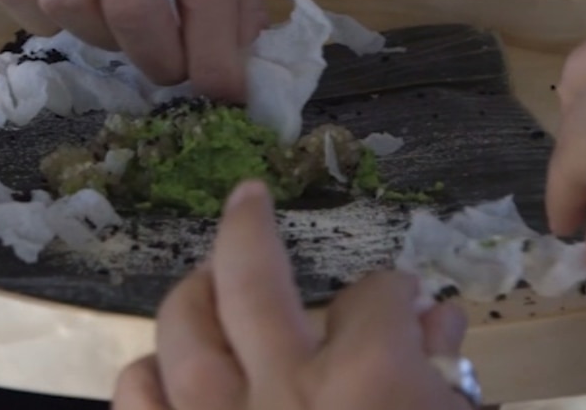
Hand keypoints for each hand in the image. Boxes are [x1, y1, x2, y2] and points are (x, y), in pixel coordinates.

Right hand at [0, 0, 266, 101]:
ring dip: (104, 39)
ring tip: (129, 26)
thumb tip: (234, 64)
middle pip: (128, 8)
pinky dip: (45, 19)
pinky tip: (79, 4)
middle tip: (175, 70)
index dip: (214, 56)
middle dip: (159, 61)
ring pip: (67, 5)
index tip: (223, 95)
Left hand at [113, 180, 470, 409]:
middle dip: (250, 224)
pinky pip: (139, 401)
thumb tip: (436, 317)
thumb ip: (447, 373)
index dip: (395, 293)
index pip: (380, 295)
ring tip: (207, 282)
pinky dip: (148, 380)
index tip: (402, 301)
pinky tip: (167, 372)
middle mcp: (285, 388)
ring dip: (194, 298)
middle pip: (252, 273)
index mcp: (367, 378)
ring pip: (183, 330)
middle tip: (247, 196)